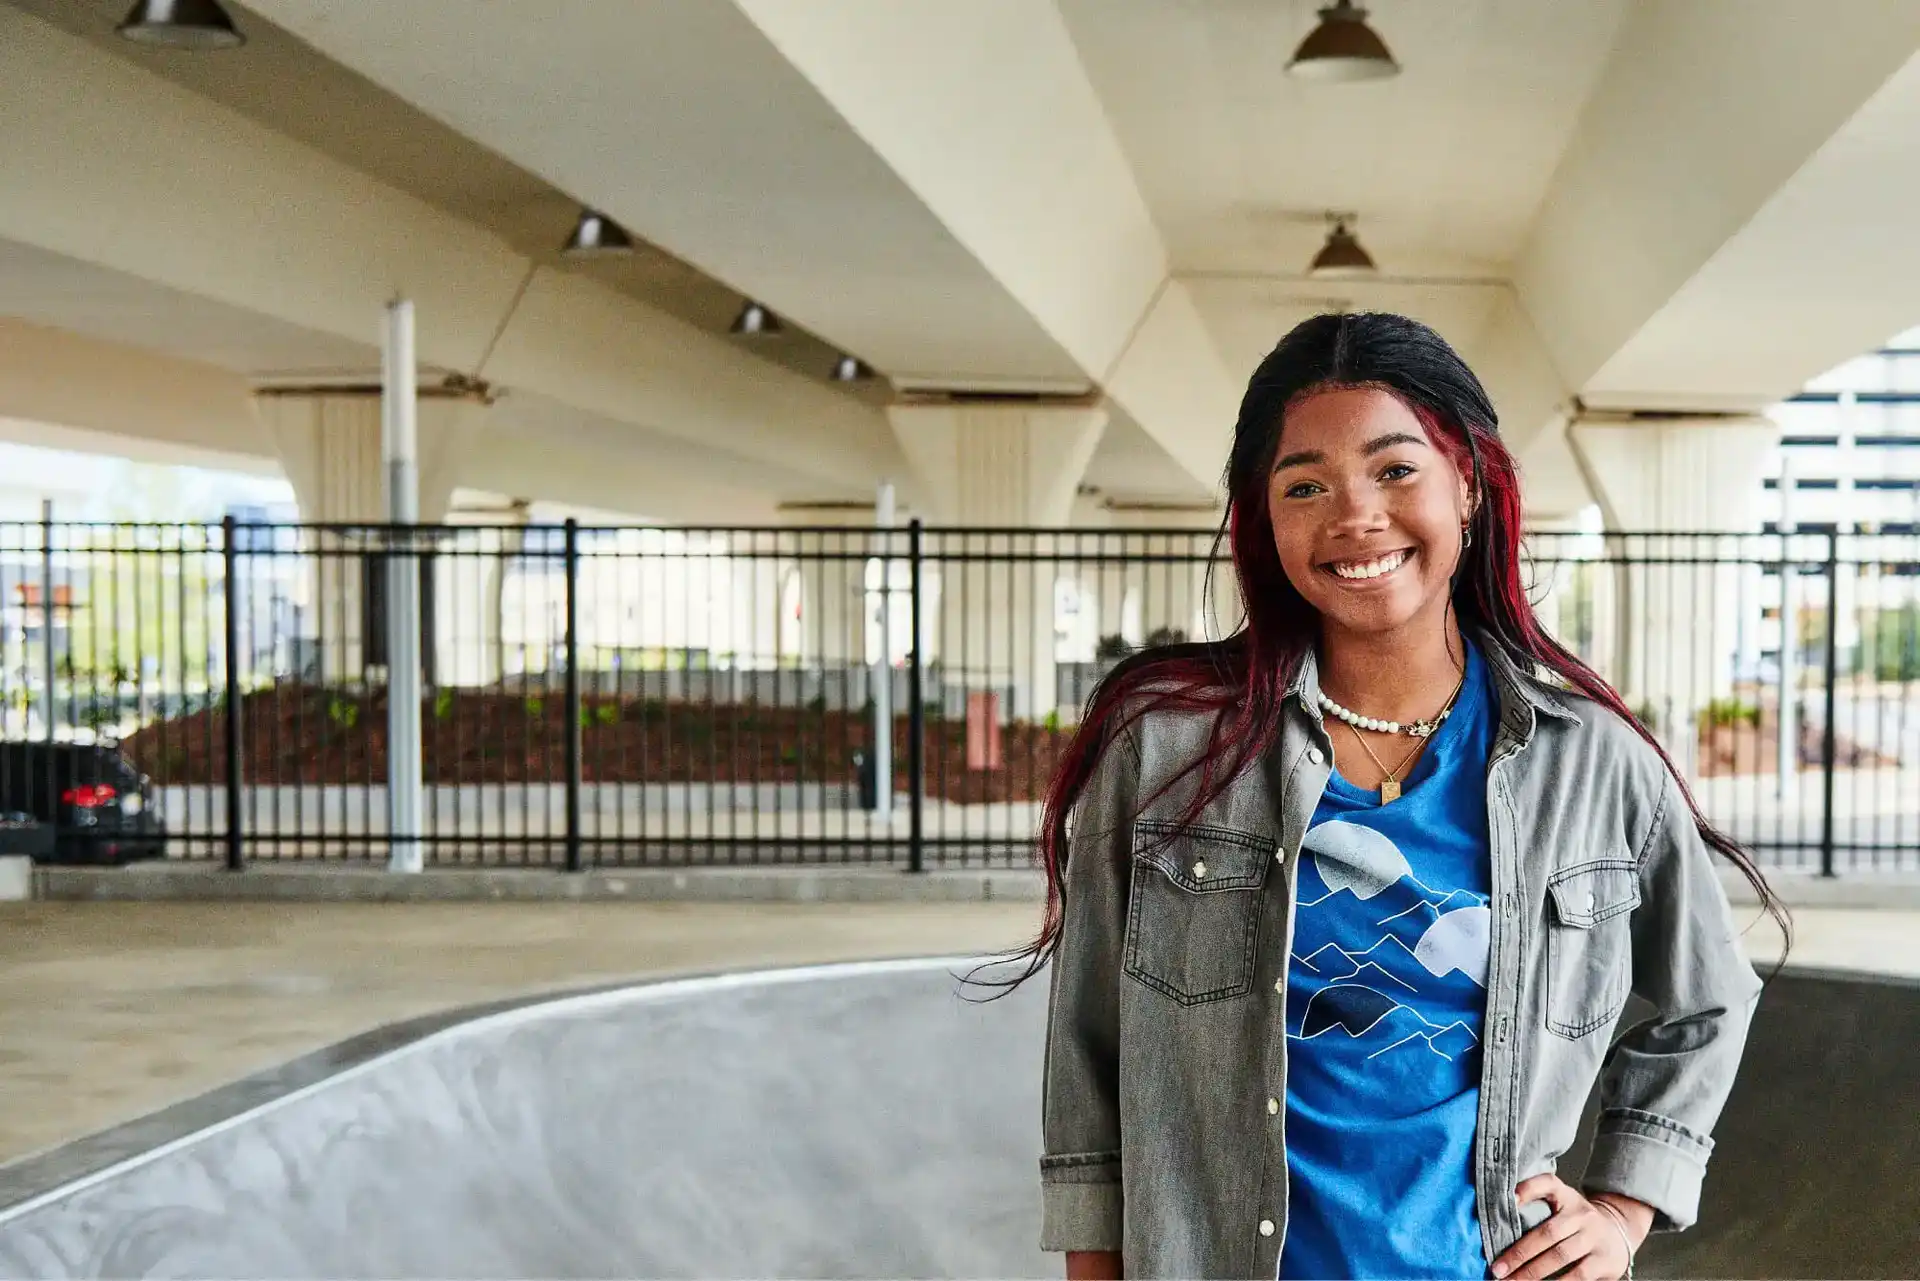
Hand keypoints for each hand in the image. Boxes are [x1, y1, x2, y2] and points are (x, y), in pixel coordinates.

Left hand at [1490, 1175, 1651, 1278]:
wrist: (1619, 1230)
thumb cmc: (1576, 1217)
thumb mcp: (1560, 1199)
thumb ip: (1535, 1197)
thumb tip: (1505, 1207)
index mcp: (1567, 1196)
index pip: (1548, 1184)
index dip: (1528, 1189)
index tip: (1510, 1199)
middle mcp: (1582, 1215)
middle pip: (1547, 1233)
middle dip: (1520, 1253)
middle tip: (1498, 1269)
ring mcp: (1594, 1238)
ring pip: (1561, 1256)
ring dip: (1534, 1273)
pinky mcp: (1604, 1261)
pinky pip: (1578, 1276)